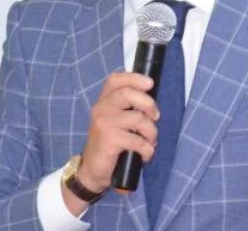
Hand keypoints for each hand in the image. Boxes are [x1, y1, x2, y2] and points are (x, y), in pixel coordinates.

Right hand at [62, 72, 158, 215]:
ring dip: (151, 132)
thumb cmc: (110, 142)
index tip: (150, 83)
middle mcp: (101, 108)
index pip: (115, 80)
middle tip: (155, 117)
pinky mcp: (109, 140)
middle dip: (148, 104)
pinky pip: (137, 140)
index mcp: (104, 101)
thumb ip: (127, 107)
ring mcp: (104, 123)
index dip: (134, 78)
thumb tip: (152, 101)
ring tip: (151, 141)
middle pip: (127, 94)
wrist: (92, 169)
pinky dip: (147, 149)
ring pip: (137, 118)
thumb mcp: (116, 120)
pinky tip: (145, 155)